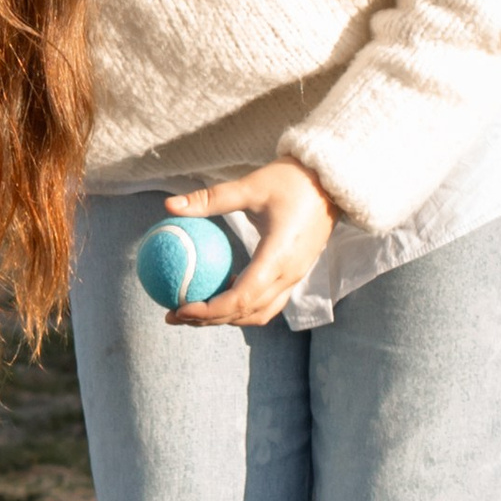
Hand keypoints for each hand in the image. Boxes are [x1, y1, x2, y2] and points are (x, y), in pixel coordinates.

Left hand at [161, 160, 336, 328]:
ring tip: (193, 310)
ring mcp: (295, 277)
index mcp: (278, 257)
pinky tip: (218, 292)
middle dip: (209, 320)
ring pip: (259, 312)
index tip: (179, 308)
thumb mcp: (249, 186)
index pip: (241, 297)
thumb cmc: (291, 180)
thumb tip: (169, 206)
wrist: (331, 182)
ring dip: (226, 317)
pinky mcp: (295, 273)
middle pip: (246, 312)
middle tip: (173, 314)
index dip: (209, 310)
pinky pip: (267, 301)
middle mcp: (289, 274)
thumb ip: (209, 199)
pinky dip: (242, 305)